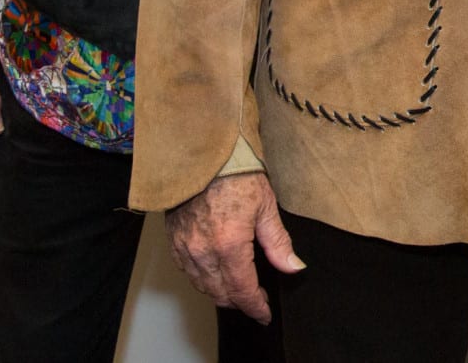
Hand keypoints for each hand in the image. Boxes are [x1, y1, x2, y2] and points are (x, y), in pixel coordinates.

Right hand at [165, 172, 306, 323]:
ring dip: (221, 292)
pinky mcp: (174, 241)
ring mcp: (186, 248)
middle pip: (221, 294)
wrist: (201, 153)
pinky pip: (188, 272)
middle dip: (240, 301)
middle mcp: (204, 252)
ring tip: (238, 288)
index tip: (264, 314)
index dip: (255, 307)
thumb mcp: (265, 205)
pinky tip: (215, 272)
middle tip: (255, 299)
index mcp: (229, 245)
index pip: (243, 290)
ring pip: (203, 286)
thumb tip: (293, 267)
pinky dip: (203, 278)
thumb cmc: (235, 173)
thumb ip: (278, 242)